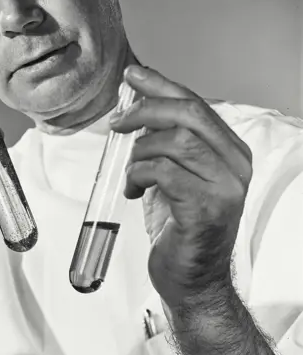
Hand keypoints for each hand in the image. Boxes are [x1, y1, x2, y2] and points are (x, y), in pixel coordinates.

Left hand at [110, 66, 252, 306]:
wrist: (192, 278)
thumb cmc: (180, 224)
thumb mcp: (174, 173)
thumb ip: (166, 142)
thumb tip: (137, 107)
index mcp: (231, 152)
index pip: (196, 105)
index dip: (162, 86)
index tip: (133, 76)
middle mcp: (236, 166)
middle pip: (189, 116)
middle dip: (146, 110)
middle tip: (118, 122)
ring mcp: (225, 188)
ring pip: (175, 142)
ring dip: (140, 151)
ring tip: (130, 172)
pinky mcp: (206, 209)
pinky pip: (163, 172)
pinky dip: (138, 174)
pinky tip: (132, 189)